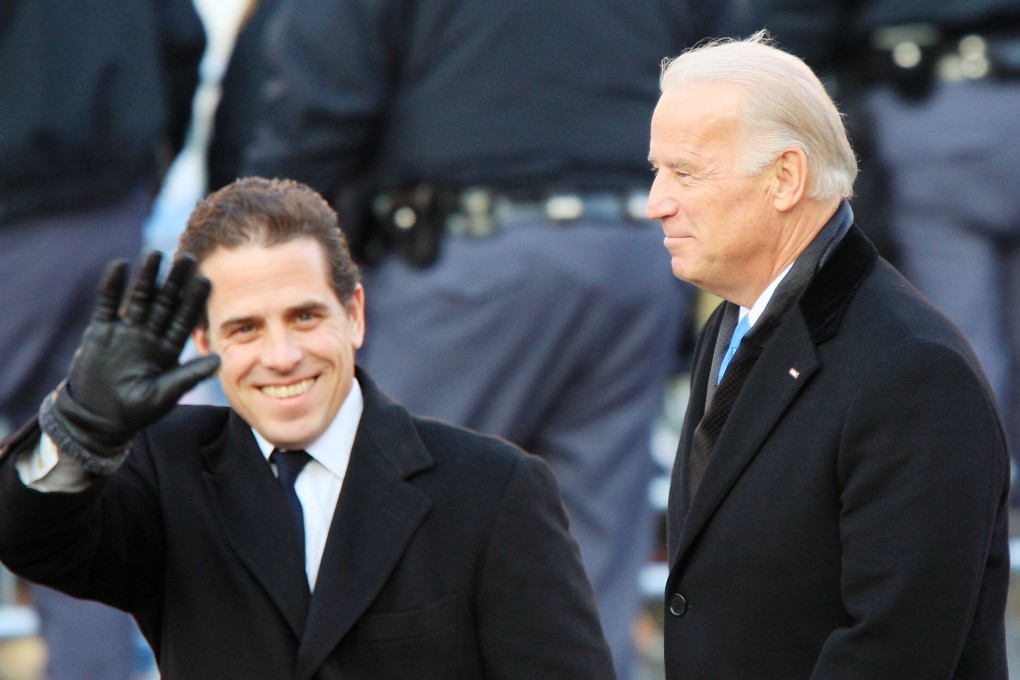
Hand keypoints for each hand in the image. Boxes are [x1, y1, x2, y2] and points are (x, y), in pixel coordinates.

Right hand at [39, 252, 220, 472]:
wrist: (97, 418)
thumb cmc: (135, 411)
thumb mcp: (164, 394)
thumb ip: (188, 375)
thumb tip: (219, 360)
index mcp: (168, 349)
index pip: (185, 319)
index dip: (195, 300)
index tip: (207, 280)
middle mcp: (149, 335)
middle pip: (165, 302)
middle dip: (175, 281)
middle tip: (187, 257)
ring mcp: (125, 331)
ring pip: (139, 298)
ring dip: (146, 277)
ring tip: (155, 254)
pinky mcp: (101, 331)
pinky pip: (107, 304)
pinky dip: (112, 286)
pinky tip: (119, 266)